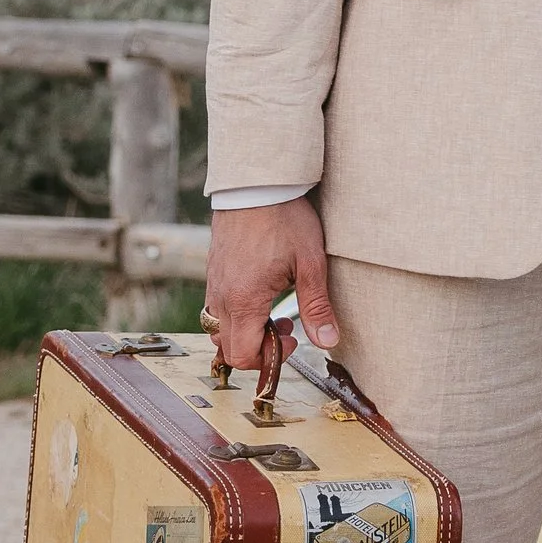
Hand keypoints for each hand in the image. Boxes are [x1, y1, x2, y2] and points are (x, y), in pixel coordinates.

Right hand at [203, 197, 338, 375]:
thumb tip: (328, 341)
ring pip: (218, 330)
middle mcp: (222, 296)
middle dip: (258, 349)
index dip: (268, 359)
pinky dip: (236, 315)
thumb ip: (317, 306)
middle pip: (228, 348)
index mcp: (245, 299)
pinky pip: (216, 308)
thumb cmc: (284, 218)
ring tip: (274, 311)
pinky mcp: (213, 272)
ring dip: (245, 332)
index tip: (292, 341)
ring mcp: (214, 284)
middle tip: (286, 329)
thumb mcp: (310, 263)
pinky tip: (261, 294)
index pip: (242, 355)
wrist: (256, 183)